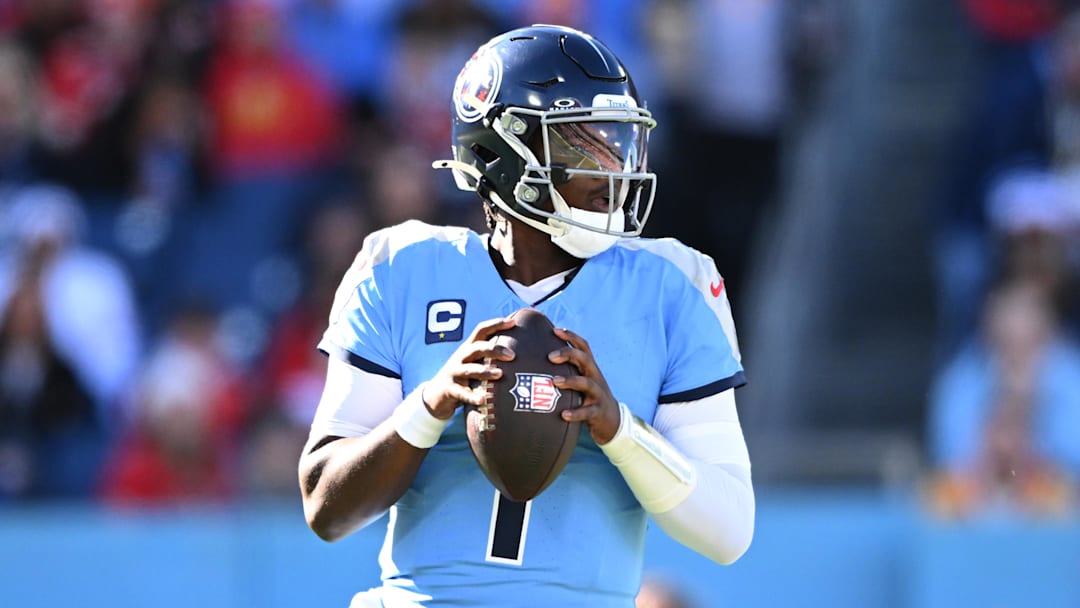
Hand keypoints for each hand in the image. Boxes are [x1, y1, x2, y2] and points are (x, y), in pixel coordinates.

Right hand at [422, 317, 515, 418]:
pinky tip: (483, 400)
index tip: (512, 322)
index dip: (496, 324)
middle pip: (477, 348)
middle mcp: (461, 357)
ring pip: (470, 369)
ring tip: (500, 374)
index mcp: (468, 349)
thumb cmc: (463, 378)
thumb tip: (520, 355)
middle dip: (494, 349)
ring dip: (485, 371)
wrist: (435, 395)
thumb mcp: (474, 364)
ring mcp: (453, 373)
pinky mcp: (449, 389)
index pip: (481, 331)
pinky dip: (472, 396)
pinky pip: (462, 393)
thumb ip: (490, 358)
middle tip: (512, 355)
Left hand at [549, 327, 620, 444]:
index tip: (554, 330)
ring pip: (587, 383)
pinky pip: (588, 411)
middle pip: (585, 359)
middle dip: (569, 354)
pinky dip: (576, 412)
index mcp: (589, 368)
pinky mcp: (598, 411)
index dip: (571, 337)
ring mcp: (598, 394)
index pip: (583, 347)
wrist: (611, 420)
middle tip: (550, 356)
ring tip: (554, 382)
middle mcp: (595, 377)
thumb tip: (533, 362)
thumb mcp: (580, 380)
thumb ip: (565, 370)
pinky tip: (563, 414)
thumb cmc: (587, 397)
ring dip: (571, 381)